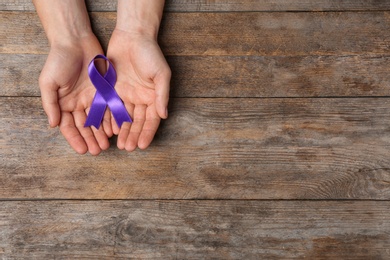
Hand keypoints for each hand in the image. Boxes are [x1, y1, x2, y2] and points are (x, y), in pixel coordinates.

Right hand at [39, 34, 111, 154]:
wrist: (75, 41)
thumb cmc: (58, 60)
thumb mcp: (48, 82)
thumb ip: (50, 104)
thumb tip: (53, 125)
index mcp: (63, 104)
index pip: (69, 127)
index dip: (75, 139)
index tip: (82, 151)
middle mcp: (78, 103)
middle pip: (85, 126)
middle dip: (91, 139)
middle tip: (98, 151)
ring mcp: (92, 98)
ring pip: (98, 120)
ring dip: (101, 133)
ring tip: (107, 145)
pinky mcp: (104, 90)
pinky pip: (109, 108)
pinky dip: (111, 119)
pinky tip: (115, 130)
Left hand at [107, 29, 170, 150]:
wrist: (132, 36)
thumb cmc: (150, 54)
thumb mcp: (161, 74)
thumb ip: (162, 95)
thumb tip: (164, 115)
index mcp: (153, 97)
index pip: (151, 119)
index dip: (147, 133)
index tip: (142, 145)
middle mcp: (140, 99)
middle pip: (137, 122)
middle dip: (133, 135)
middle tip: (127, 148)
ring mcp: (126, 95)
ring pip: (123, 117)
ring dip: (122, 131)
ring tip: (118, 144)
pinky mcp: (112, 89)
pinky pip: (110, 107)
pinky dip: (110, 118)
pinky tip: (108, 130)